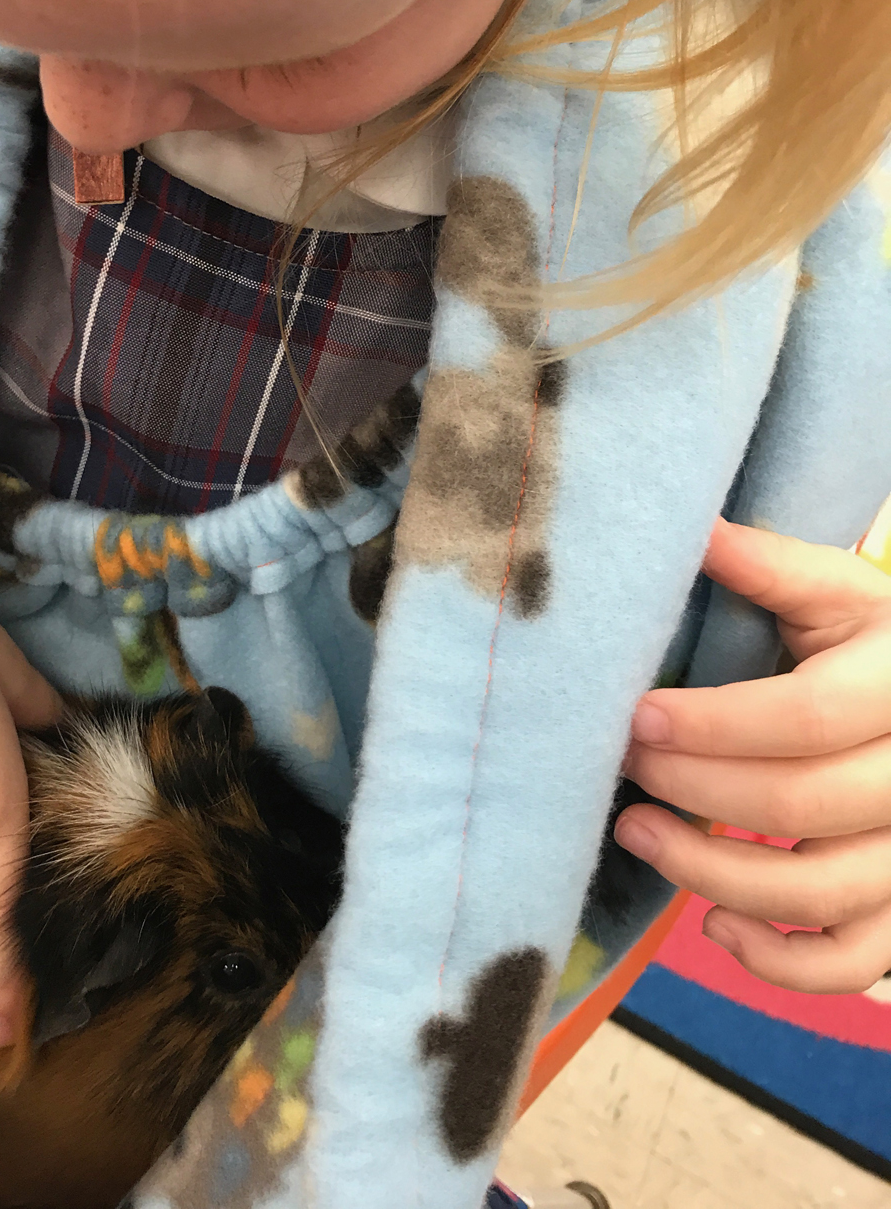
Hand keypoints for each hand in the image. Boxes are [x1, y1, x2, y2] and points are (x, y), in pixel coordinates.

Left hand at [615, 517, 890, 994]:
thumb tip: (687, 525)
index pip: (807, 717)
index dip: (714, 723)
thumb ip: (768, 567)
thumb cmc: (877, 645)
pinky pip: (852, 961)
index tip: (635, 717)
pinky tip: (715, 923)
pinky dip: (780, 961)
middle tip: (621, 766)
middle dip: (692, 788)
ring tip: (635, 831)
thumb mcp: (839, 594)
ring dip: (711, 872)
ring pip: (819, 890)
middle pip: (801, 804)